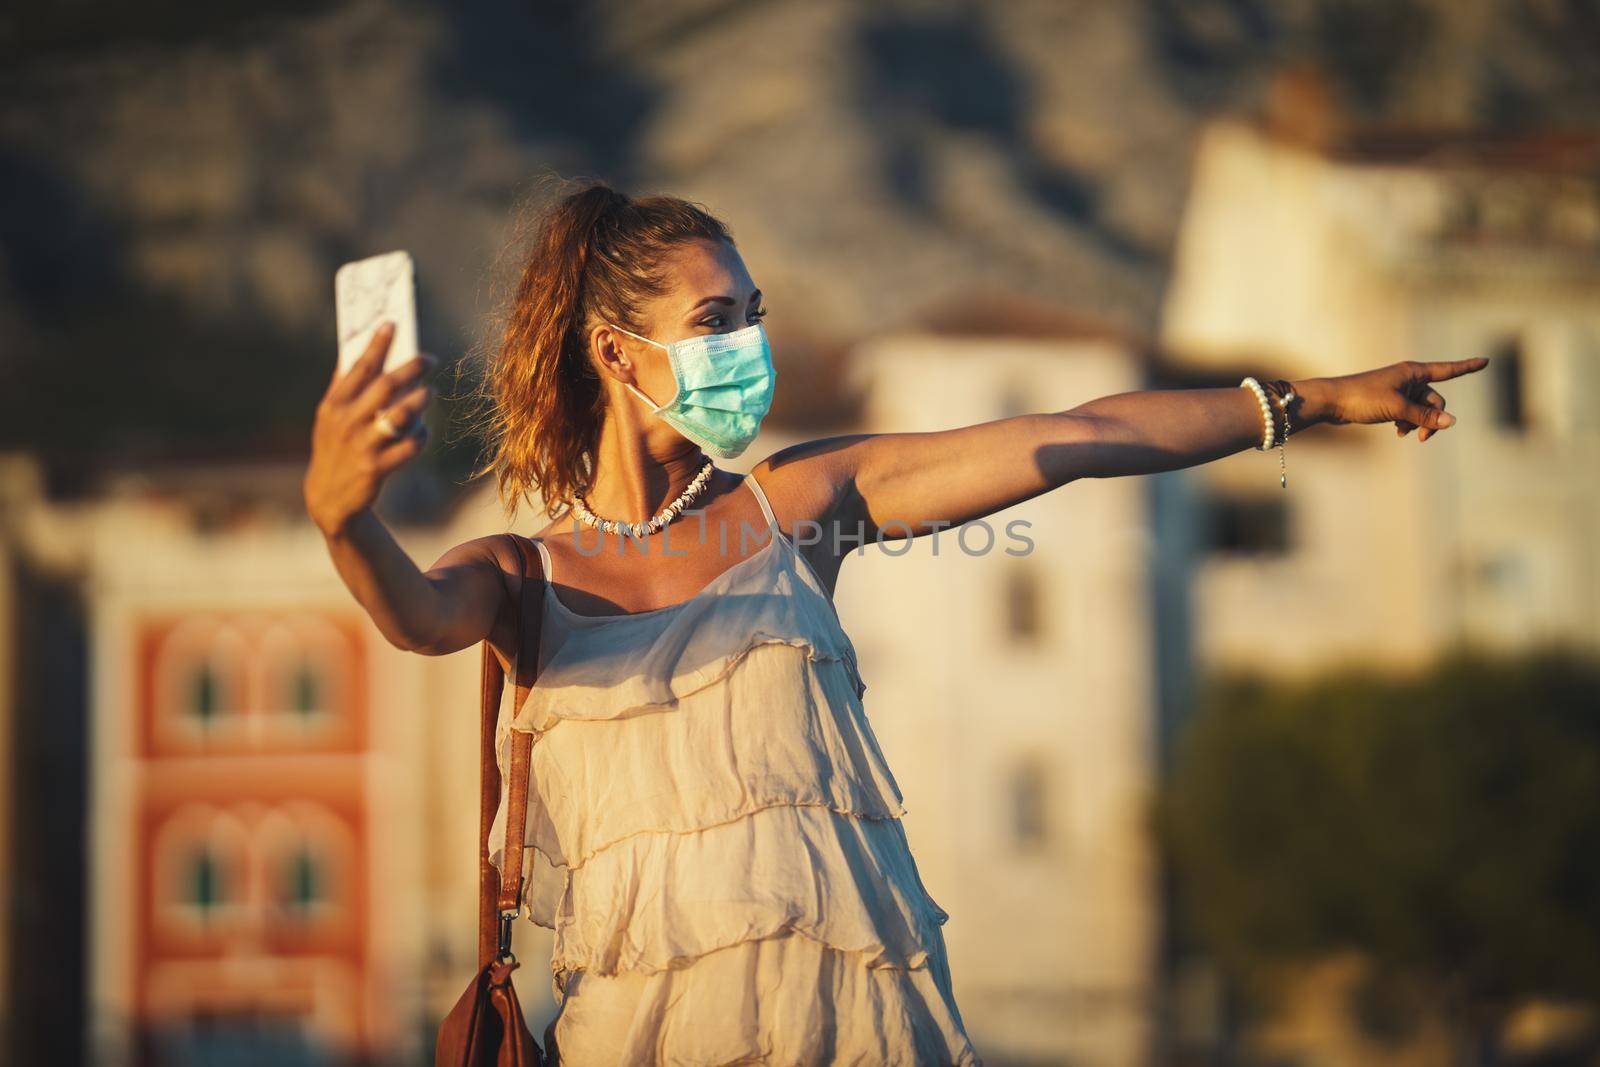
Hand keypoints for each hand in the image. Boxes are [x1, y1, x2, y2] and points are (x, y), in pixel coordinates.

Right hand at [304, 321, 437, 535]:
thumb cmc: (335, 448)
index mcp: (333, 405)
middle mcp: (346, 422)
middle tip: (430, 358)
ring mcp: (361, 445)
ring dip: (420, 401)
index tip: (392, 323)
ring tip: (430, 394)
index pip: (358, 367)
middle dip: (411, 368)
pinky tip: (422, 433)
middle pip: (385, 386)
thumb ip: (342, 388)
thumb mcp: (329, 418)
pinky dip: (420, 437)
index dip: (376, 344)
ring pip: (400, 415)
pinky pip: (408, 447)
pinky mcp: (376, 468)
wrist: (329, 498)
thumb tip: (355, 352)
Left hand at [1314, 357, 1490, 441]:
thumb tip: (1451, 422)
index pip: (1448, 370)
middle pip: (1435, 400)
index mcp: (1413, 372)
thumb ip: (1424, 416)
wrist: (1333, 402)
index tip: (1486, 361)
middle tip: (1423, 438)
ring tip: (1403, 433)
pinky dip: (1407, 423)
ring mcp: (1399, 390)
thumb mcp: (1397, 408)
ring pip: (1422, 409)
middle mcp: (1409, 378)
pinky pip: (1409, 413)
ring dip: (1418, 423)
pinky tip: (1398, 432)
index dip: (1467, 367)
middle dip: (1433, 419)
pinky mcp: (1390, 401)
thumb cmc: (1363, 398)